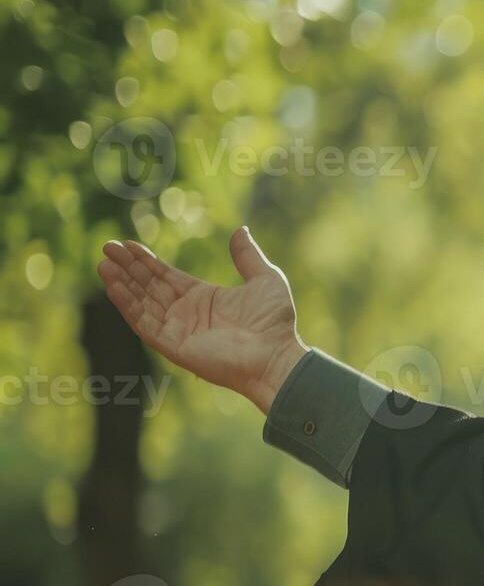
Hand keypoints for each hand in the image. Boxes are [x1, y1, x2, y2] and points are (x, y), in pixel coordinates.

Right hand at [96, 227, 307, 413]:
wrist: (277, 355)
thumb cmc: (275, 323)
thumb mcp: (265, 279)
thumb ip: (247, 256)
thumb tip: (240, 230)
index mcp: (203, 298)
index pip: (166, 276)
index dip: (146, 260)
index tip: (127, 244)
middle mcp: (186, 314)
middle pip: (149, 286)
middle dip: (128, 267)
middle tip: (107, 247)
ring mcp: (178, 330)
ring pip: (142, 303)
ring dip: (122, 284)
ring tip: (104, 264)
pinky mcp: (173, 346)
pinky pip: (144, 324)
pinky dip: (128, 306)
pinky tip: (114, 287)